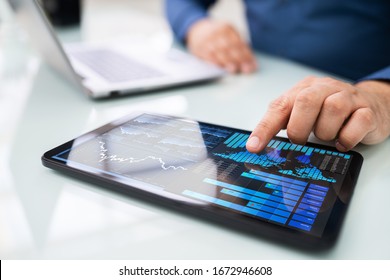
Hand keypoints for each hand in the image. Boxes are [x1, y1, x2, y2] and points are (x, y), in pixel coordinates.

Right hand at [187, 19, 256, 73]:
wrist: (196, 31)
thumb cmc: (217, 36)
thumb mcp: (228, 34)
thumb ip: (238, 45)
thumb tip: (251, 62)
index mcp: (227, 27)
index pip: (239, 43)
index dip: (247, 55)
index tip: (253, 66)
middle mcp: (217, 32)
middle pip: (230, 47)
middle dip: (239, 59)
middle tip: (246, 69)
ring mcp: (208, 39)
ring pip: (220, 51)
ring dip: (227, 61)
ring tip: (234, 69)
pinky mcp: (199, 47)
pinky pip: (208, 55)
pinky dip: (215, 61)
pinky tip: (220, 67)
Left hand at [246, 76, 389, 152]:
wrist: (371, 103)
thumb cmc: (329, 111)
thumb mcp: (304, 112)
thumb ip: (284, 122)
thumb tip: (260, 144)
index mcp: (304, 89)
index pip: (279, 106)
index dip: (265, 128)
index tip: (254, 147)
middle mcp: (325, 88)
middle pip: (306, 101)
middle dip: (299, 128)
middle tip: (300, 140)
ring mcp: (349, 97)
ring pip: (333, 109)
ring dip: (325, 132)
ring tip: (326, 136)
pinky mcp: (368, 111)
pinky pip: (358, 123)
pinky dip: (347, 138)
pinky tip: (342, 141)